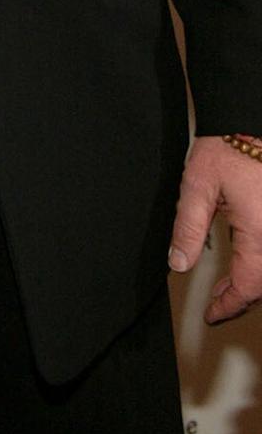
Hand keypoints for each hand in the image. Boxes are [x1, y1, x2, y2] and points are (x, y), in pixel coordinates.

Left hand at [169, 134, 261, 323]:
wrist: (247, 119)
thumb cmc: (226, 147)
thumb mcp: (197, 187)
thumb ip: (188, 228)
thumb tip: (179, 262)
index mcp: (259, 232)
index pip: (248, 285)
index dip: (228, 305)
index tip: (211, 314)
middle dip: (241, 298)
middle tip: (218, 305)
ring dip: (252, 282)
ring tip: (229, 289)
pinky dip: (260, 263)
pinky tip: (246, 262)